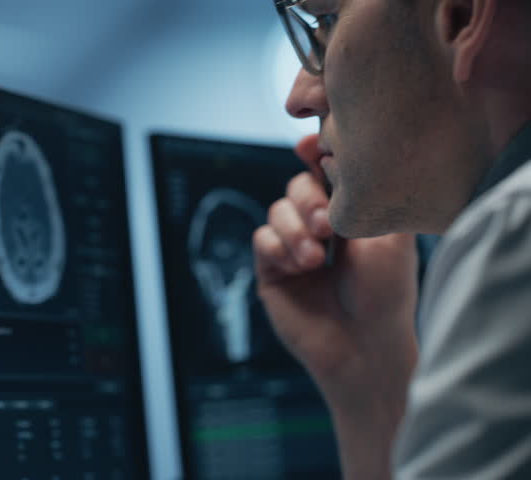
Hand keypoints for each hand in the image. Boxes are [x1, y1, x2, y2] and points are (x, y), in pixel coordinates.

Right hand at [252, 134, 418, 415]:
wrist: (364, 347)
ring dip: (295, 229)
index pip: (326, 173)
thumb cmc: (387, 295)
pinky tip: (301, 267)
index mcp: (352, 216)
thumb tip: (334, 157)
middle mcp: (321, 229)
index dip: (314, 154)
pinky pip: (261, 240)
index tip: (310, 147)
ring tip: (317, 258)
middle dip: (308, 199)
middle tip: (327, 227)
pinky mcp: (272, 272)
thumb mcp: (389, 237)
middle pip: (297, 185)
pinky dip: (279, 247)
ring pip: (277, 211)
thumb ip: (363, 196)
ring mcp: (294, 250)